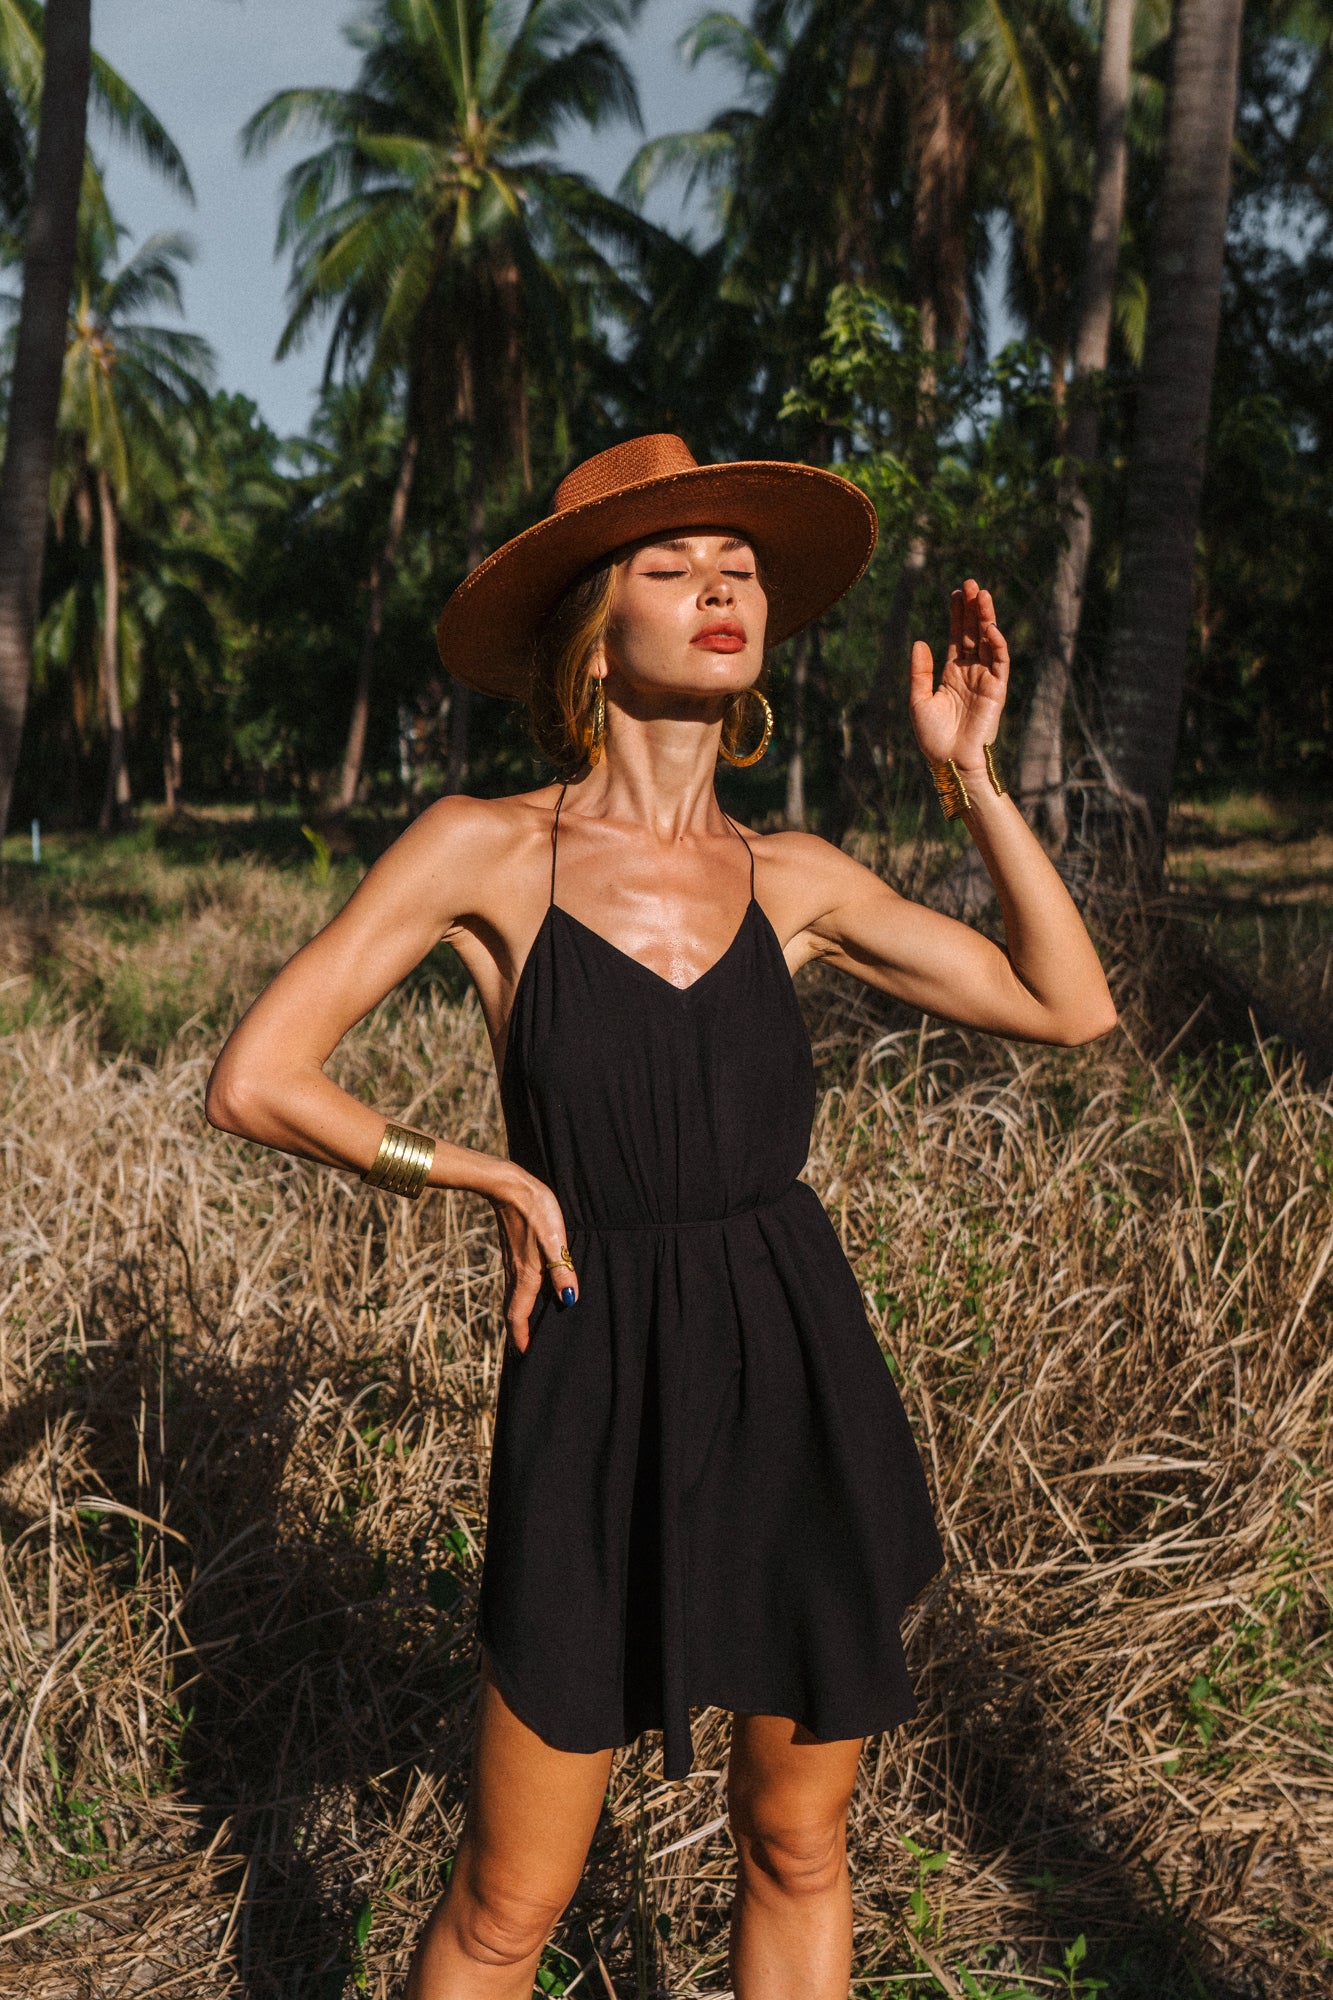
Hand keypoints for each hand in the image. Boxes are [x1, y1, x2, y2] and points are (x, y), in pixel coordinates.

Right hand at [488, 1171, 577, 1353]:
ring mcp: (512, 1264)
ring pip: (512, 1299)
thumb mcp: (554, 1240)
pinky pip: (515, 1285)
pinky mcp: (514, 1253)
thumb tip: (570, 1301)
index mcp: (526, 1275)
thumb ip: (562, 1270)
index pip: (518, 1316)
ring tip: (528, 1331)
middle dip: (518, 1334)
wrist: (509, 1186)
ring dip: (518, 1318)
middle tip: (525, 1353)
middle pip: (512, 1312)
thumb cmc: (535, 1211)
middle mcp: (515, 1274)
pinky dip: (520, 1300)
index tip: (526, 1358)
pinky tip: (531, 1295)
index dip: (522, 1339)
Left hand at [909, 578, 1009, 774]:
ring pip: (988, 642)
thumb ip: (920, 672)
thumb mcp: (919, 701)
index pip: (957, 638)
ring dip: (986, 618)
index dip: (957, 616)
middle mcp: (971, 673)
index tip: (956, 593)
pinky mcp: (997, 690)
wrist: (950, 762)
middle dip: (973, 609)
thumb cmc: (933, 738)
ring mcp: (985, 680)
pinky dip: (997, 644)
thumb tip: (920, 641)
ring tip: (981, 595)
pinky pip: (1000, 662)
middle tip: (971, 584)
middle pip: (973, 634)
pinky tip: (990, 627)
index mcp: (952, 675)